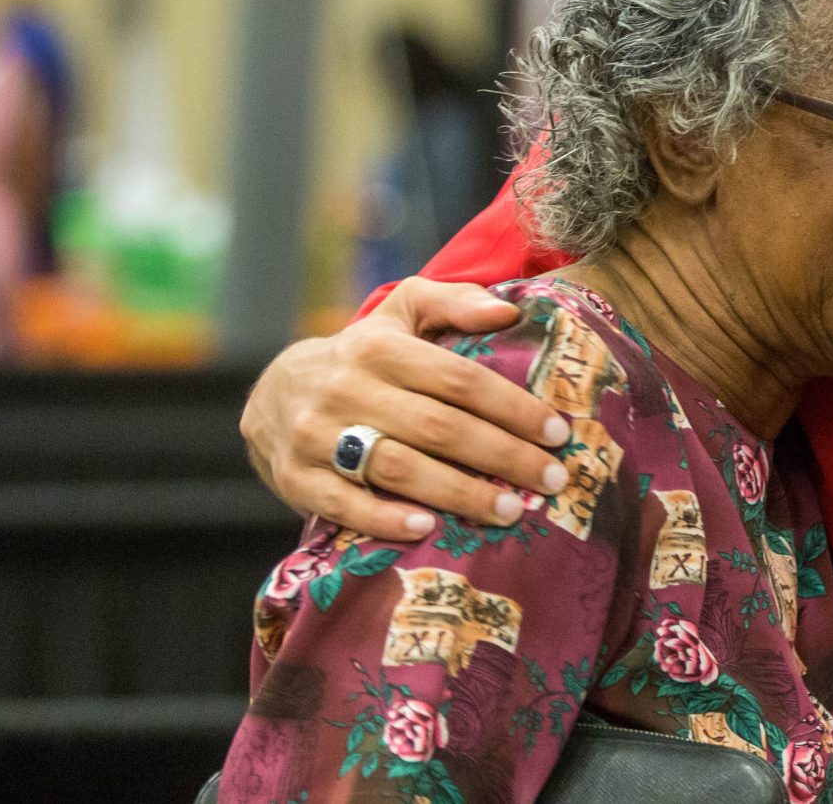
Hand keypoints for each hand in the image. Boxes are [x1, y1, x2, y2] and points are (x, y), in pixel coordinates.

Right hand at [239, 277, 572, 541]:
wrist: (274, 392)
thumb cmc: (364, 353)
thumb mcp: (402, 311)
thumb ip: (453, 301)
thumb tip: (507, 310)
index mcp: (380, 347)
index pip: (460, 379)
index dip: (513, 407)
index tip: (558, 432)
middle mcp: (347, 389)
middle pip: (438, 428)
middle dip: (503, 456)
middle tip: (553, 478)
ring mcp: (318, 436)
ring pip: (397, 468)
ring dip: (459, 493)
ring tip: (511, 511)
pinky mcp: (295, 478)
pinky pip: (343, 504)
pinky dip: (385, 519)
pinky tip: (428, 530)